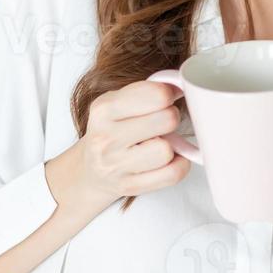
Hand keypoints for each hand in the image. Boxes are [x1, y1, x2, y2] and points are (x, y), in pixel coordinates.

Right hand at [58, 79, 192, 212]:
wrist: (90, 169)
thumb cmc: (112, 129)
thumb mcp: (118, 102)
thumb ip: (147, 90)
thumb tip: (182, 86)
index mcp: (103, 109)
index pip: (156, 95)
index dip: (169, 94)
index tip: (167, 98)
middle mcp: (105, 138)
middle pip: (166, 120)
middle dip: (171, 118)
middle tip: (163, 122)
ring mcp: (116, 165)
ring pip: (167, 150)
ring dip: (171, 146)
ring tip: (158, 142)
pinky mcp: (129, 186)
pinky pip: (172, 174)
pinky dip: (178, 165)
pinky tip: (167, 159)